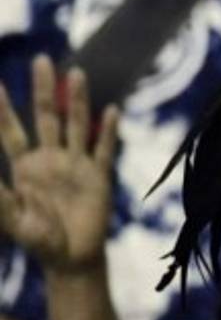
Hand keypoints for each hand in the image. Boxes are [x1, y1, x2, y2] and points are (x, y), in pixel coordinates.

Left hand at [0, 56, 119, 273]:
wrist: (72, 259)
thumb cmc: (38, 240)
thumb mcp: (13, 219)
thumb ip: (0, 199)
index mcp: (25, 167)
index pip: (10, 131)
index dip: (2, 109)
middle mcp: (50, 158)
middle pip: (45, 116)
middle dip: (42, 89)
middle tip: (40, 60)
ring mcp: (76, 164)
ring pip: (76, 124)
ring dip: (77, 100)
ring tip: (76, 73)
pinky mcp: (99, 175)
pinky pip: (104, 148)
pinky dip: (108, 129)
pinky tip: (112, 110)